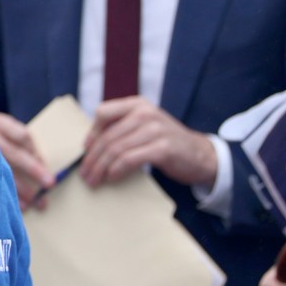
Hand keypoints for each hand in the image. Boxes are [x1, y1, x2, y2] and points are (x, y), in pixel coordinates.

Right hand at [0, 113, 52, 209]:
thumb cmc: (3, 143)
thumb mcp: (14, 138)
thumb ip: (28, 150)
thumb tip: (46, 173)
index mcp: (0, 123)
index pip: (23, 136)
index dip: (35, 152)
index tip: (45, 165)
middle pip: (13, 153)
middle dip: (33, 169)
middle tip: (49, 183)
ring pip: (2, 170)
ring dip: (21, 188)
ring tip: (36, 201)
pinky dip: (9, 196)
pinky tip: (20, 205)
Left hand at [81, 96, 217, 188]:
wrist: (200, 155)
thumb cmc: (166, 143)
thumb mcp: (145, 126)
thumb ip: (123, 128)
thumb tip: (91, 145)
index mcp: (138, 104)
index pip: (103, 112)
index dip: (91, 133)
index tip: (85, 151)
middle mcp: (146, 113)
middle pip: (107, 136)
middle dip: (92, 158)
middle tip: (84, 174)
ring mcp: (155, 130)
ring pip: (116, 149)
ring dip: (100, 167)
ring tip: (93, 180)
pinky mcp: (162, 148)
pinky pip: (129, 159)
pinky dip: (116, 170)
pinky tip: (111, 178)